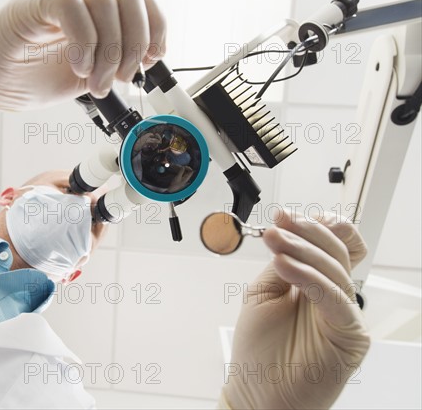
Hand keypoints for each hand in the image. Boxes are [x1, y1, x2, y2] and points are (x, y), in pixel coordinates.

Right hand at [0, 0, 165, 114]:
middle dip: (136, 39)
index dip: (155, 24)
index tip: (152, 58)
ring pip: (104, 0)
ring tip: (96, 82)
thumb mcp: (86, 76)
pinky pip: (70, 5)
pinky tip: (78, 67)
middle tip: (122, 76)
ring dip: (110, 51)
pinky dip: (84, 41)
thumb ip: (112, 63)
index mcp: (94, 10)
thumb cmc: (30, 78)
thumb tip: (142, 62)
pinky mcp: (31, 4)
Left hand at [221, 209, 369, 409]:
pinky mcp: (349, 336)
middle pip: (337, 252)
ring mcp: (343, 315)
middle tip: (281, 222)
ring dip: (302, 249)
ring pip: (336, 271)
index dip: (317, 226)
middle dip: (307, 232)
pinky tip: (284, 265)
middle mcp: (333, 296)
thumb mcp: (263, 294)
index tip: (285, 215)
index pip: (333, 246)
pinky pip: (335, 300)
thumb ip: (281, 265)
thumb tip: (287, 236)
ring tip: (276, 241)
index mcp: (315, 284)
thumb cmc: (259, 349)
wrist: (256, 391)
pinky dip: (309, 278)